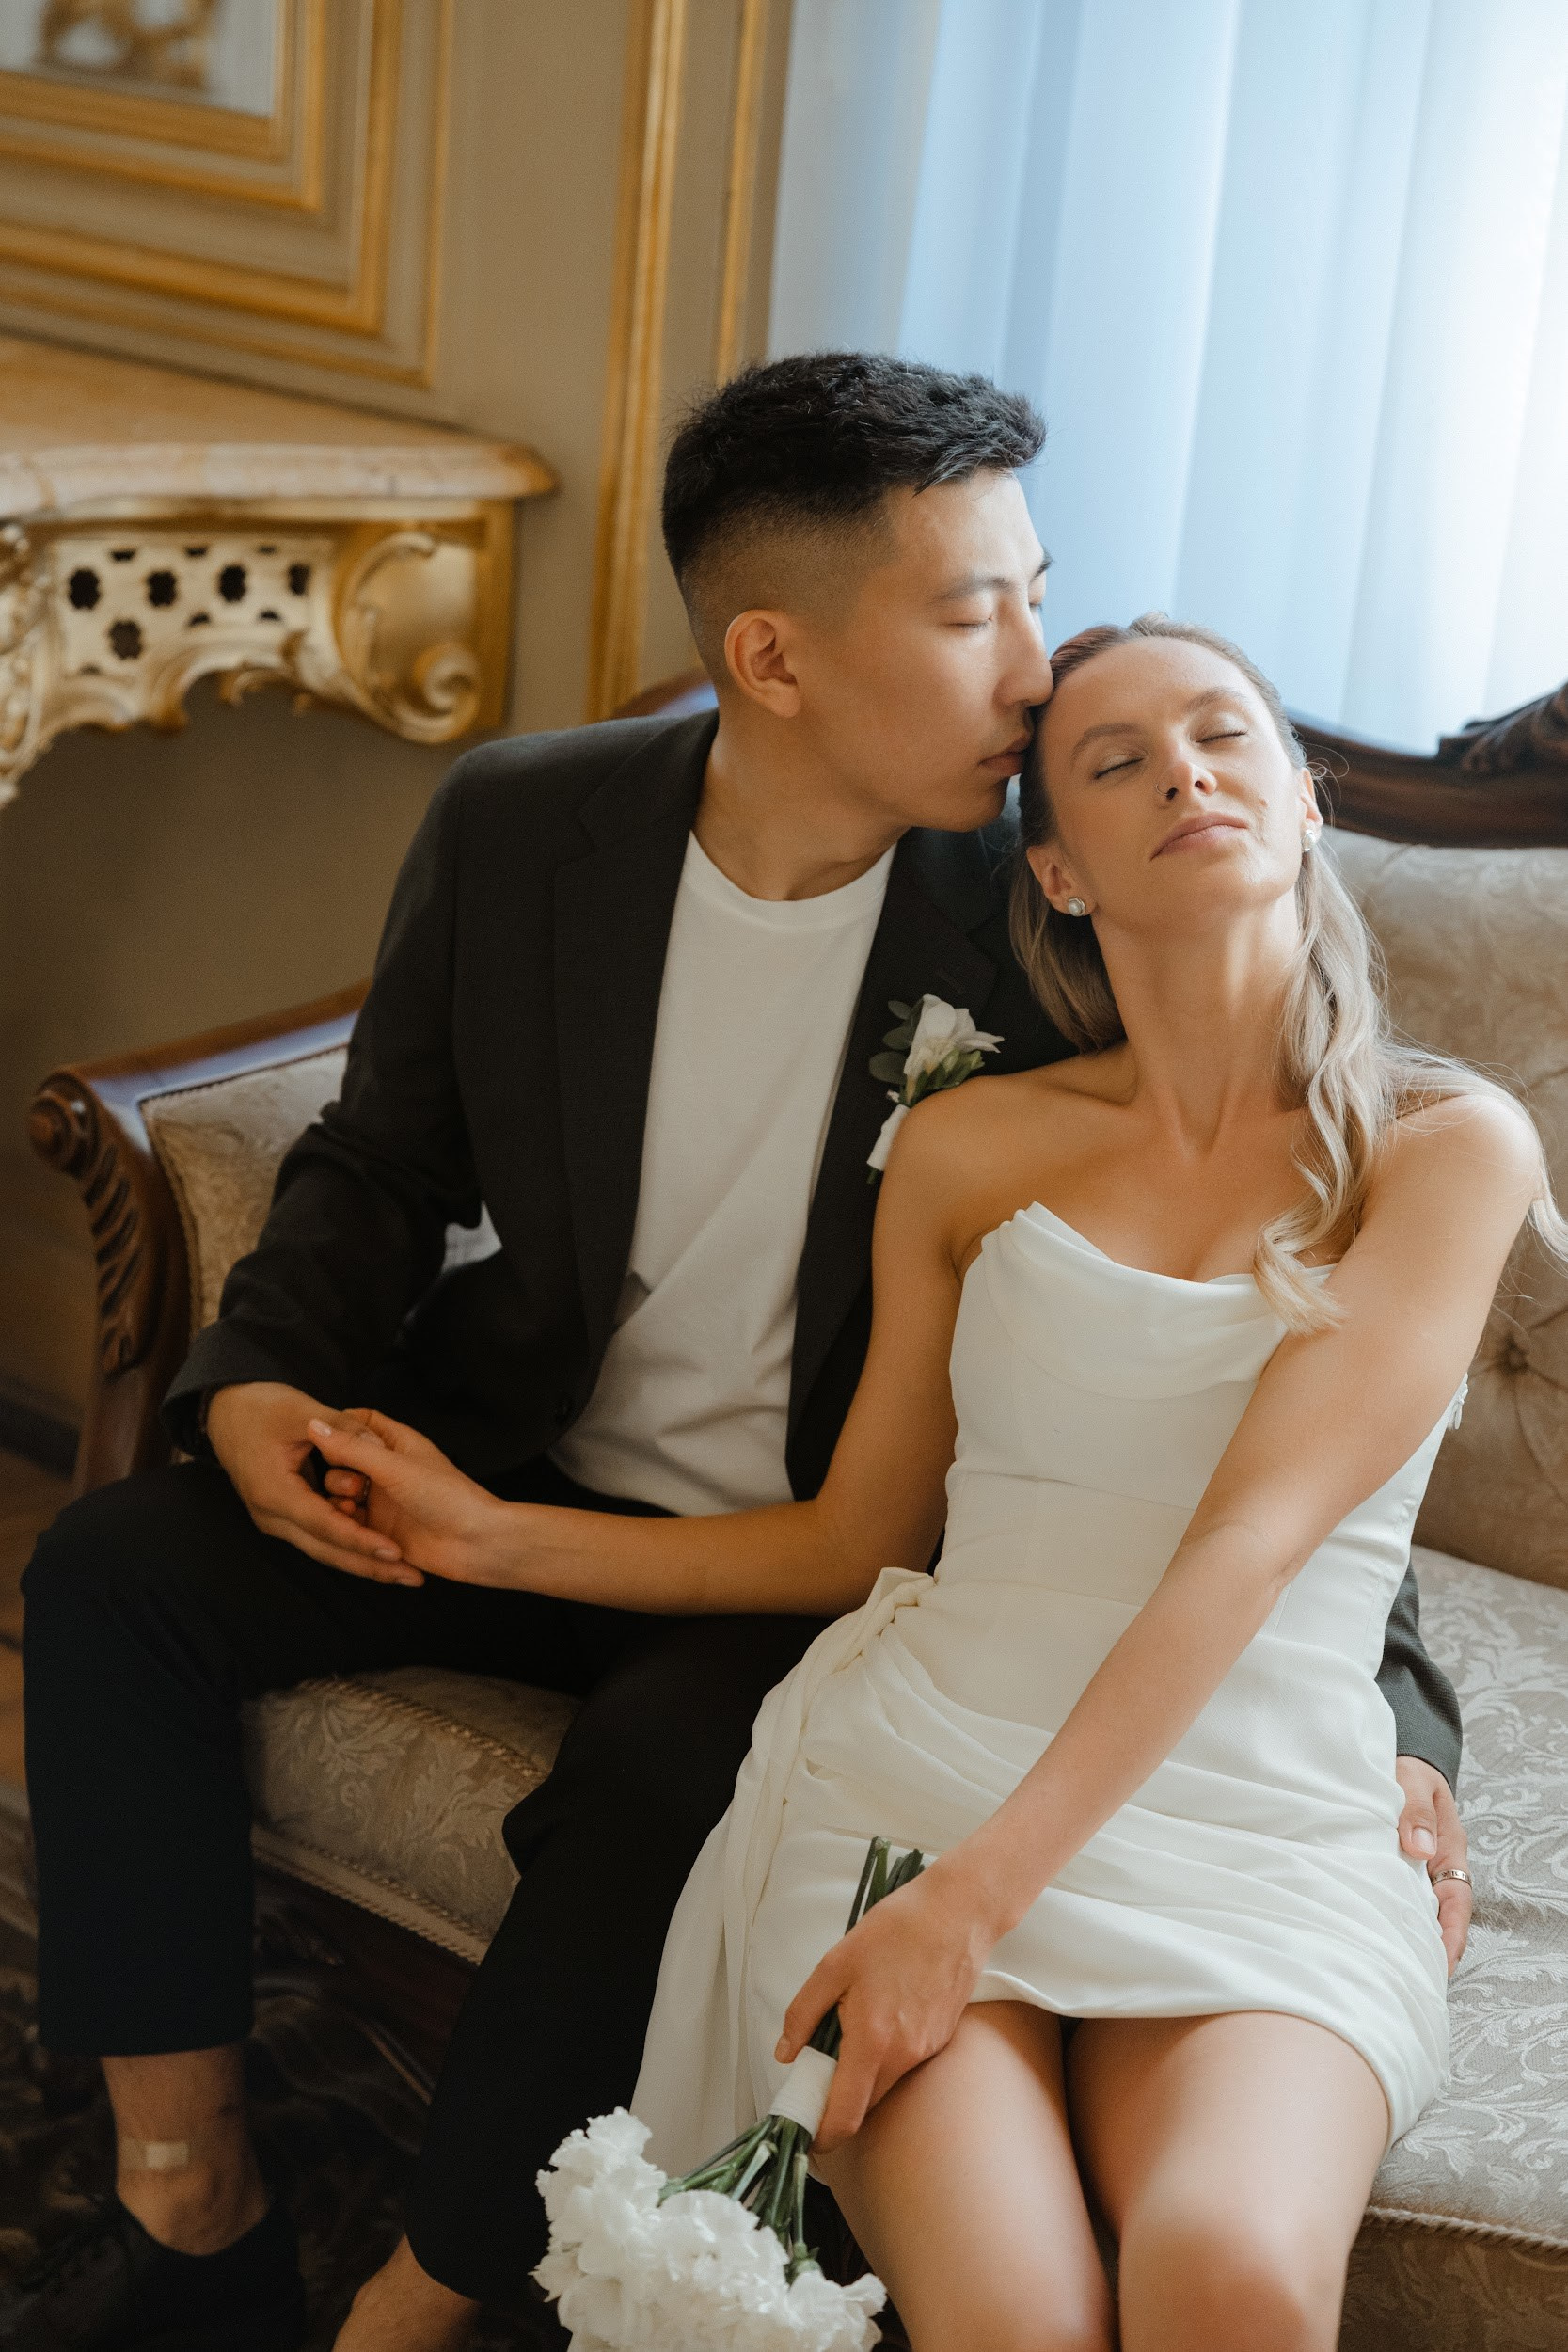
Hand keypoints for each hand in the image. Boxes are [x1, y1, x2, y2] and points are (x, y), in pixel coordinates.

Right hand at [205, 1382, 422, 1585]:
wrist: (225, 1412)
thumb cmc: (258, 1408)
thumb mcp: (300, 1409)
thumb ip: (343, 1427)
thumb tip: (376, 1445)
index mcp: (273, 1491)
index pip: (324, 1524)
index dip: (360, 1539)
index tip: (394, 1549)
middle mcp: (272, 1514)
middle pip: (326, 1548)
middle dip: (370, 1565)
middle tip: (411, 1577)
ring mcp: (278, 1518)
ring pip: (325, 1548)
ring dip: (365, 1561)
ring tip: (406, 1574)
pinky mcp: (288, 1516)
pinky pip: (322, 1537)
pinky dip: (351, 1544)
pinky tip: (383, 1555)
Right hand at [307, 1411, 518, 1587]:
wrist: (475, 1544)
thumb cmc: (448, 1497)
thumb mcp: (395, 1467)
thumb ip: (353, 1448)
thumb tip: (315, 1425)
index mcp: (394, 1443)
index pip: (356, 1422)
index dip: (337, 1429)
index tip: (321, 1440)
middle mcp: (383, 1471)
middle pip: (340, 1463)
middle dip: (337, 1476)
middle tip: (355, 1488)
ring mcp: (379, 1502)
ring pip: (338, 1498)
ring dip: (338, 1506)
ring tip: (355, 1510)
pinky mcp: (377, 1531)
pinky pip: (347, 1527)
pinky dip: (345, 1530)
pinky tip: (355, 1533)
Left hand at [773, 1859, 995, 2153]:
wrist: (957, 1913)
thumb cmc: (894, 1931)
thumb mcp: (834, 1964)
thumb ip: (803, 2013)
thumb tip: (785, 2054)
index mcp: (873, 2042)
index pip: (845, 2116)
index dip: (821, 2135)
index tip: (804, 2135)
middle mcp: (904, 2057)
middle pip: (864, 2105)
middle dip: (836, 2101)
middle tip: (813, 2073)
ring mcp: (927, 2050)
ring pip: (885, 2084)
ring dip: (861, 2076)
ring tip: (845, 2031)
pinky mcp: (941, 2039)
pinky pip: (904, 2063)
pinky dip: (884, 2057)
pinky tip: (880, 2016)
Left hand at [1395, 1755, 1471, 1973]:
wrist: (1397, 1761)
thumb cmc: (1409, 1771)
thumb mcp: (1413, 1781)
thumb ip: (1416, 1810)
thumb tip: (1420, 1848)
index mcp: (1448, 1850)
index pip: (1456, 1903)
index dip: (1450, 1936)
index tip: (1441, 1962)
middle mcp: (1433, 1867)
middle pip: (1435, 1918)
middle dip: (1424, 1949)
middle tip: (1404, 1977)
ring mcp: (1411, 1870)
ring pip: (1411, 1911)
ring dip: (1401, 1935)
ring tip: (1381, 1964)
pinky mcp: (1388, 1868)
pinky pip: (1390, 1896)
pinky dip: (1382, 1914)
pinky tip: (1362, 1930)